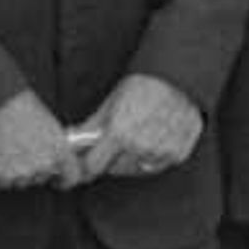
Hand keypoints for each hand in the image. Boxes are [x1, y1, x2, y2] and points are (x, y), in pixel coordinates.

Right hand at [0, 93, 81, 190]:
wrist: (0, 103)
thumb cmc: (23, 108)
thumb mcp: (50, 126)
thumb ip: (54, 147)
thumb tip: (51, 159)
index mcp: (61, 151)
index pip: (71, 176)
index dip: (63, 180)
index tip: (57, 180)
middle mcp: (45, 164)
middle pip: (40, 178)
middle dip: (33, 170)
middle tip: (22, 154)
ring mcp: (24, 171)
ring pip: (21, 182)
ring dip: (15, 173)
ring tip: (8, 152)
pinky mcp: (3, 174)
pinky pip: (4, 182)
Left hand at [81, 73, 203, 177]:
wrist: (177, 78)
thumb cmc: (141, 87)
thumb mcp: (111, 103)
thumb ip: (90, 127)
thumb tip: (69, 144)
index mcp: (119, 134)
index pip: (93, 166)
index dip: (85, 166)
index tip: (82, 166)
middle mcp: (141, 147)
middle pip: (115, 169)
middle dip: (109, 160)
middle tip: (111, 146)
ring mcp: (161, 152)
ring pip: (136, 168)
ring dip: (130, 159)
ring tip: (134, 138)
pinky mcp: (178, 154)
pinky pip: (157, 165)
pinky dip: (152, 158)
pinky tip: (152, 140)